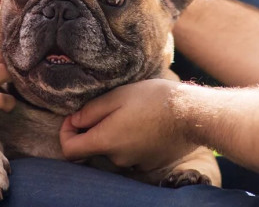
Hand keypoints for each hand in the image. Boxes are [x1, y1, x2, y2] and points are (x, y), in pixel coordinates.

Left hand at [59, 79, 198, 170]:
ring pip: (116, 149)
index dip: (66, 133)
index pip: (70, 151)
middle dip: (97, 129)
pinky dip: (135, 140)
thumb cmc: (154, 100)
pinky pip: (134, 152)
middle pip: (95, 148)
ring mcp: (135, 163)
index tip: (74, 118)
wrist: (193, 115)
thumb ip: (91, 110)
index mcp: (105, 141)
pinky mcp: (151, 163)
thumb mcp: (118, 95)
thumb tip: (74, 121)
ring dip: (118, 134)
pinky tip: (148, 123)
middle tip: (112, 106)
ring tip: (135, 112)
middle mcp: (117, 158)